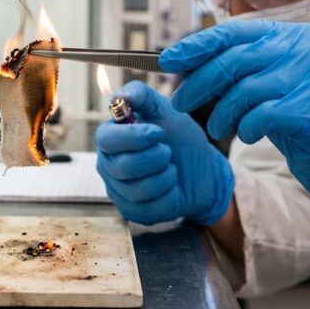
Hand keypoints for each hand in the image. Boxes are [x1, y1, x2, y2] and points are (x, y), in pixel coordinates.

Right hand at [94, 81, 233, 225]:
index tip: (158, 133)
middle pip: (123, 166)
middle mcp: (108, 166)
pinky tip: (172, 188)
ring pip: (139, 189)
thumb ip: (141, 96)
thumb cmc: (179, 138)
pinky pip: (151, 208)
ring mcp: (119, 192)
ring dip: (166, 176)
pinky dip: (170, 195)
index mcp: (111, 138)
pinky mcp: (134, 213)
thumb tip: (117, 96)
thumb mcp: (166, 110)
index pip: (106, 139)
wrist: (203, 169)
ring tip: (171, 168)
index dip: (134, 137)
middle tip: (168, 152)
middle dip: (156, 157)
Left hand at [159, 20, 309, 234]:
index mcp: (294, 34)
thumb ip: (240, 68)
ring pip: (244, 90)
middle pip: (234, 60)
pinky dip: (247, 128)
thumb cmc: (301, 118)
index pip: (234, 32)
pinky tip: (249, 135)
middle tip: (180, 102)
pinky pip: (261, 116)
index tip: (168, 60)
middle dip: (199, 83)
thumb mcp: (270, 84)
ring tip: (217, 129)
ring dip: (221, 114)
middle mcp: (307, 48)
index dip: (197, 45)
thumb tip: (184, 61)